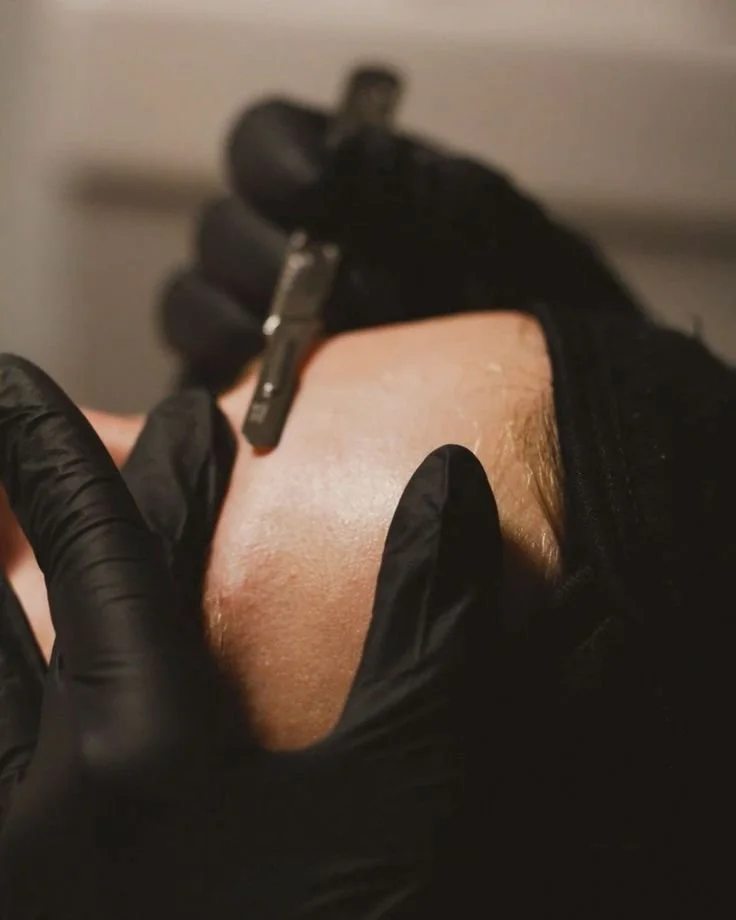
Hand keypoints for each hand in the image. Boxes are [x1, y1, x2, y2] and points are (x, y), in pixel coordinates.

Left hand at [0, 354, 503, 917]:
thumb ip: (432, 624)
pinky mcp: (15, 887)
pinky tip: (9, 677)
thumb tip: (446, 482)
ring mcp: (11, 858)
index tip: (19, 387)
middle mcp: (40, 799)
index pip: (100, 552)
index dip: (59, 455)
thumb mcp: (423, 790)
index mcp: (149, 750)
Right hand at [160, 96, 640, 390]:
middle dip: (262, 261)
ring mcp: (258, 324)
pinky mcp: (244, 394)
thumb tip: (333, 160)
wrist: (542, 408)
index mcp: (340, 193)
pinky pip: (200, 380)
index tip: (313, 192)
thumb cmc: (521, 313)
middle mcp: (288, 252)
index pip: (263, 147)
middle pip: (221, 230)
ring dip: (230, 325)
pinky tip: (270, 404)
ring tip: (287, 360)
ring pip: (195, 302)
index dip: (274, 164)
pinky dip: (222, 388)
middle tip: (318, 296)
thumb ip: (414, 189)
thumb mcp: (490, 233)